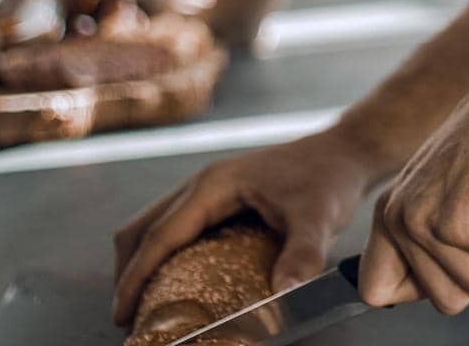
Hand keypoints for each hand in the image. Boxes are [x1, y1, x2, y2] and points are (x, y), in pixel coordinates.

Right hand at [113, 124, 375, 324]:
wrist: (346, 151)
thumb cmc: (330, 178)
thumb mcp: (319, 217)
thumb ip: (302, 254)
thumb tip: (284, 293)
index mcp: (214, 185)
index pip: (160, 234)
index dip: (136, 276)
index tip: (123, 312)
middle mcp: (204, 184)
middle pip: (143, 227)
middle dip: (129, 271)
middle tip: (130, 318)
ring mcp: (211, 188)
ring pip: (156, 224)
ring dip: (142, 262)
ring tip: (147, 306)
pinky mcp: (222, 197)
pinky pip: (176, 226)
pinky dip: (162, 254)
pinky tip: (176, 282)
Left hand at [358, 57, 468, 315]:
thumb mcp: (452, 187)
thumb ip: (445, 236)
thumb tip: (466, 282)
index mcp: (391, 208)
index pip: (376, 287)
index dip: (419, 289)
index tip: (451, 268)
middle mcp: (401, 217)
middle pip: (442, 298)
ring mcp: (428, 224)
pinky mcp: (462, 227)